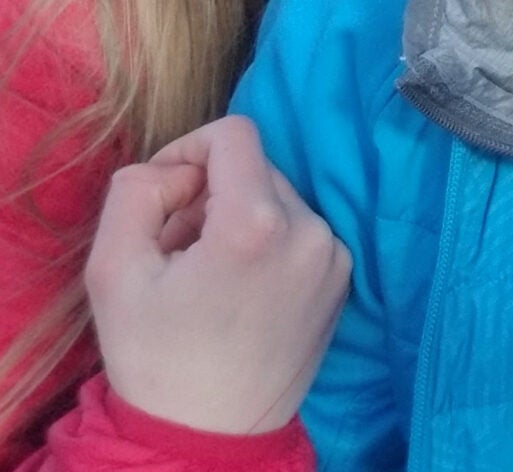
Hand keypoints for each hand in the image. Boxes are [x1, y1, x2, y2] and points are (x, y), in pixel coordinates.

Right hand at [82, 113, 349, 434]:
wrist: (209, 433)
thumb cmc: (156, 358)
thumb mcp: (114, 270)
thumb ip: (136, 193)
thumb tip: (174, 169)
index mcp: (257, 223)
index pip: (235, 134)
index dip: (189, 150)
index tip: (164, 193)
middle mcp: (310, 230)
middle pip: (256, 169)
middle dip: (209, 195)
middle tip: (175, 248)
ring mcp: (334, 255)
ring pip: (279, 199)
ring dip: (238, 219)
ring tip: (206, 276)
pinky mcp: (344, 278)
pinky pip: (300, 232)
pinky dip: (267, 244)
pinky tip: (238, 291)